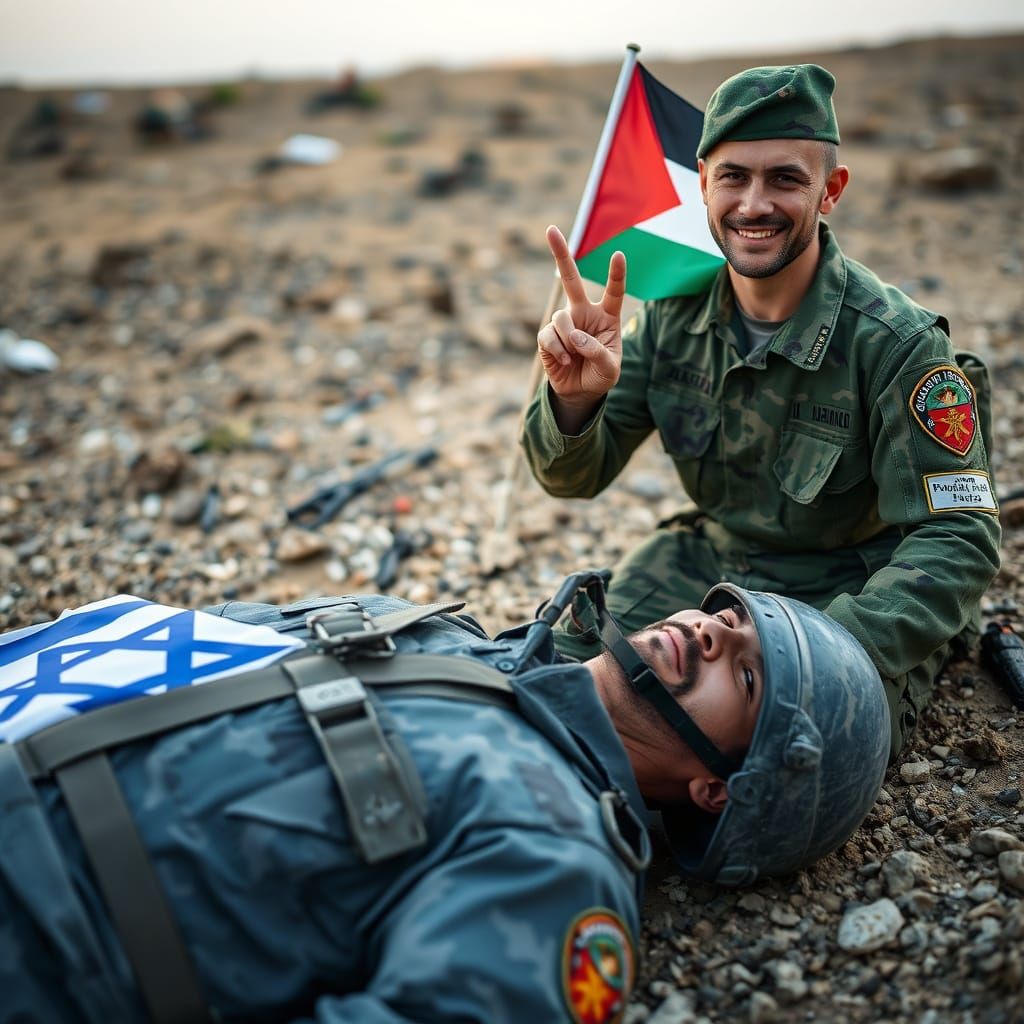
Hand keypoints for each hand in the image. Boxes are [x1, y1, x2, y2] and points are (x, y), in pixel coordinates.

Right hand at [538, 225, 625, 420]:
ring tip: (573, 356)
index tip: (618, 255)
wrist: (580, 392)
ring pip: (560, 318)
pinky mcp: (547, 337)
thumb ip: (598, 352)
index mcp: (607, 316)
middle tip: (550, 229)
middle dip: (560, 254)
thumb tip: (574, 337)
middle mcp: (584, 313)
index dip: (616, 275)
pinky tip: (564, 360)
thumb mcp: (610, 369)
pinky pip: (548, 335)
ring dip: (568, 338)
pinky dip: (557, 350)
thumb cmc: (601, 375)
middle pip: (570, 279)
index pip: (613, 292)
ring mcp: (564, 323)